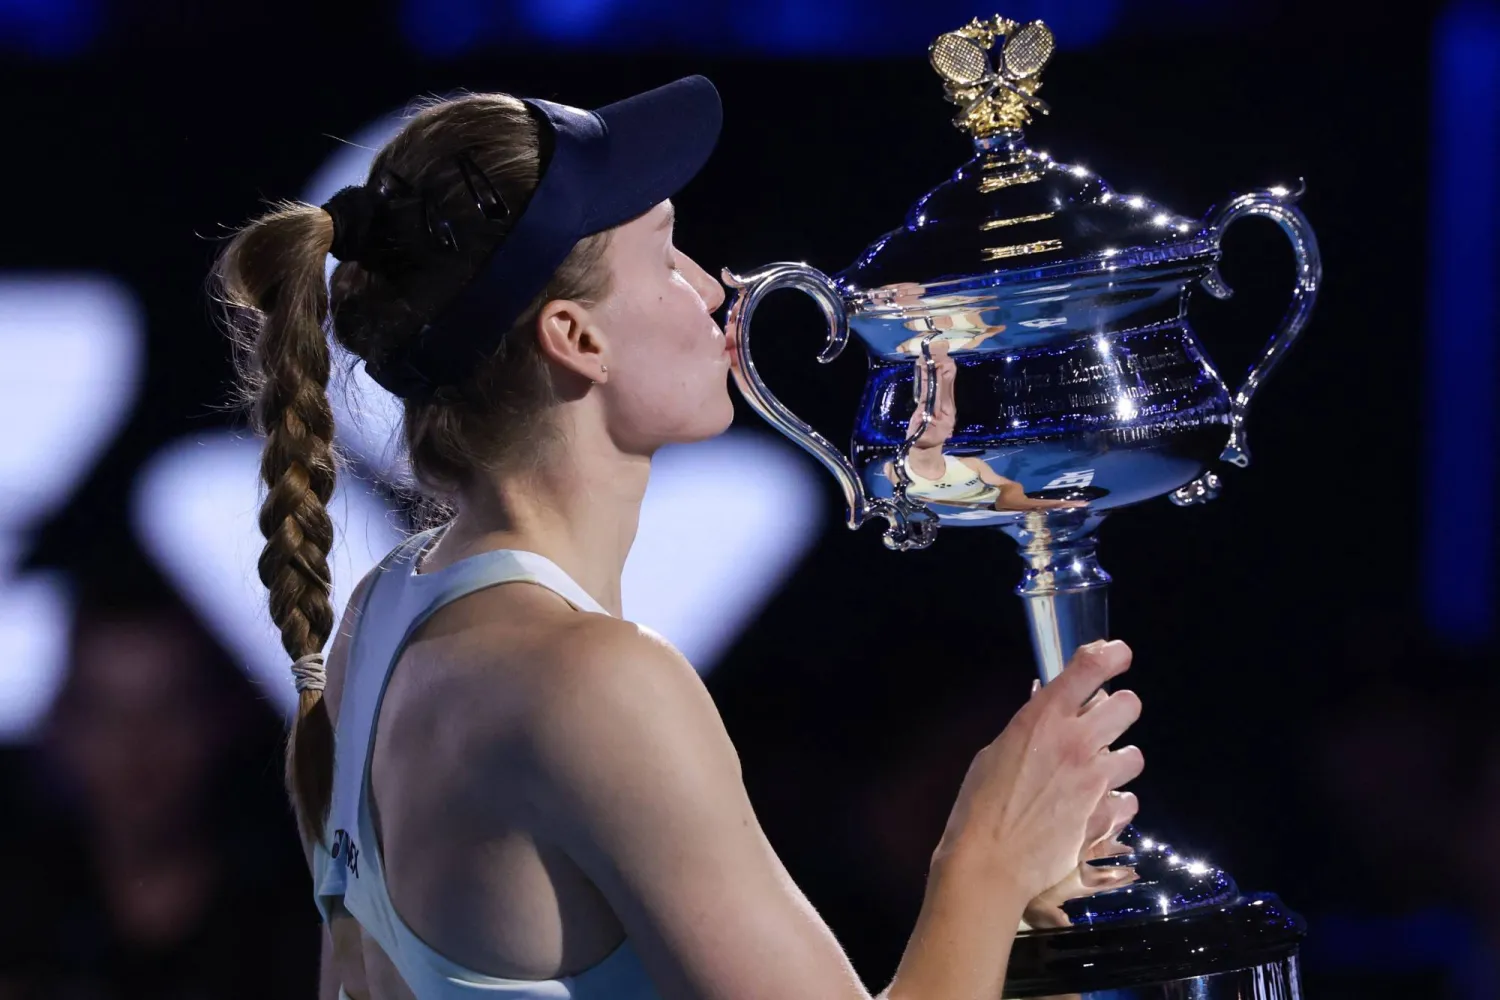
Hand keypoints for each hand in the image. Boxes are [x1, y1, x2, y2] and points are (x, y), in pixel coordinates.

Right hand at [907, 341, 957, 447]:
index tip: (928, 360)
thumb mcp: (921, 428)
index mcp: (946, 410)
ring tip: (929, 352)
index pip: (942, 385)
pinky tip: (928, 362)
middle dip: (939, 362)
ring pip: (946, 376)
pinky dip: (934, 370)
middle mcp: (948, 402)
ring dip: (938, 363)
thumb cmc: (921, 441)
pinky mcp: (940, 400)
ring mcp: (946, 401)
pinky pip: (940, 381)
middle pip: (948, 376)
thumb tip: (927, 394)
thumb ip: (924, 411)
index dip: (936, 371)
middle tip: (928, 351)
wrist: (926, 450)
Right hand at [935, 640, 1142, 902]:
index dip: (1111, 654)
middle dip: (1118, 710)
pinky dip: (1115, 803)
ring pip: (1135, 755)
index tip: (1118, 654)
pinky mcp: (1107, 815)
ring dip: (1118, 762)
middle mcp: (1077, 741)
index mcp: (1043, 718)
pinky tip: (1094, 809)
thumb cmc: (978, 805)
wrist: (990, 863)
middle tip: (1102, 725)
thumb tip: (1049, 716)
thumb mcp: (996, 753)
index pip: (1089, 667)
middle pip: (1128, 704)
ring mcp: (1097, 780)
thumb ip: (1030, 731)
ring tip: (1095, 777)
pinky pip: (1129, 800)